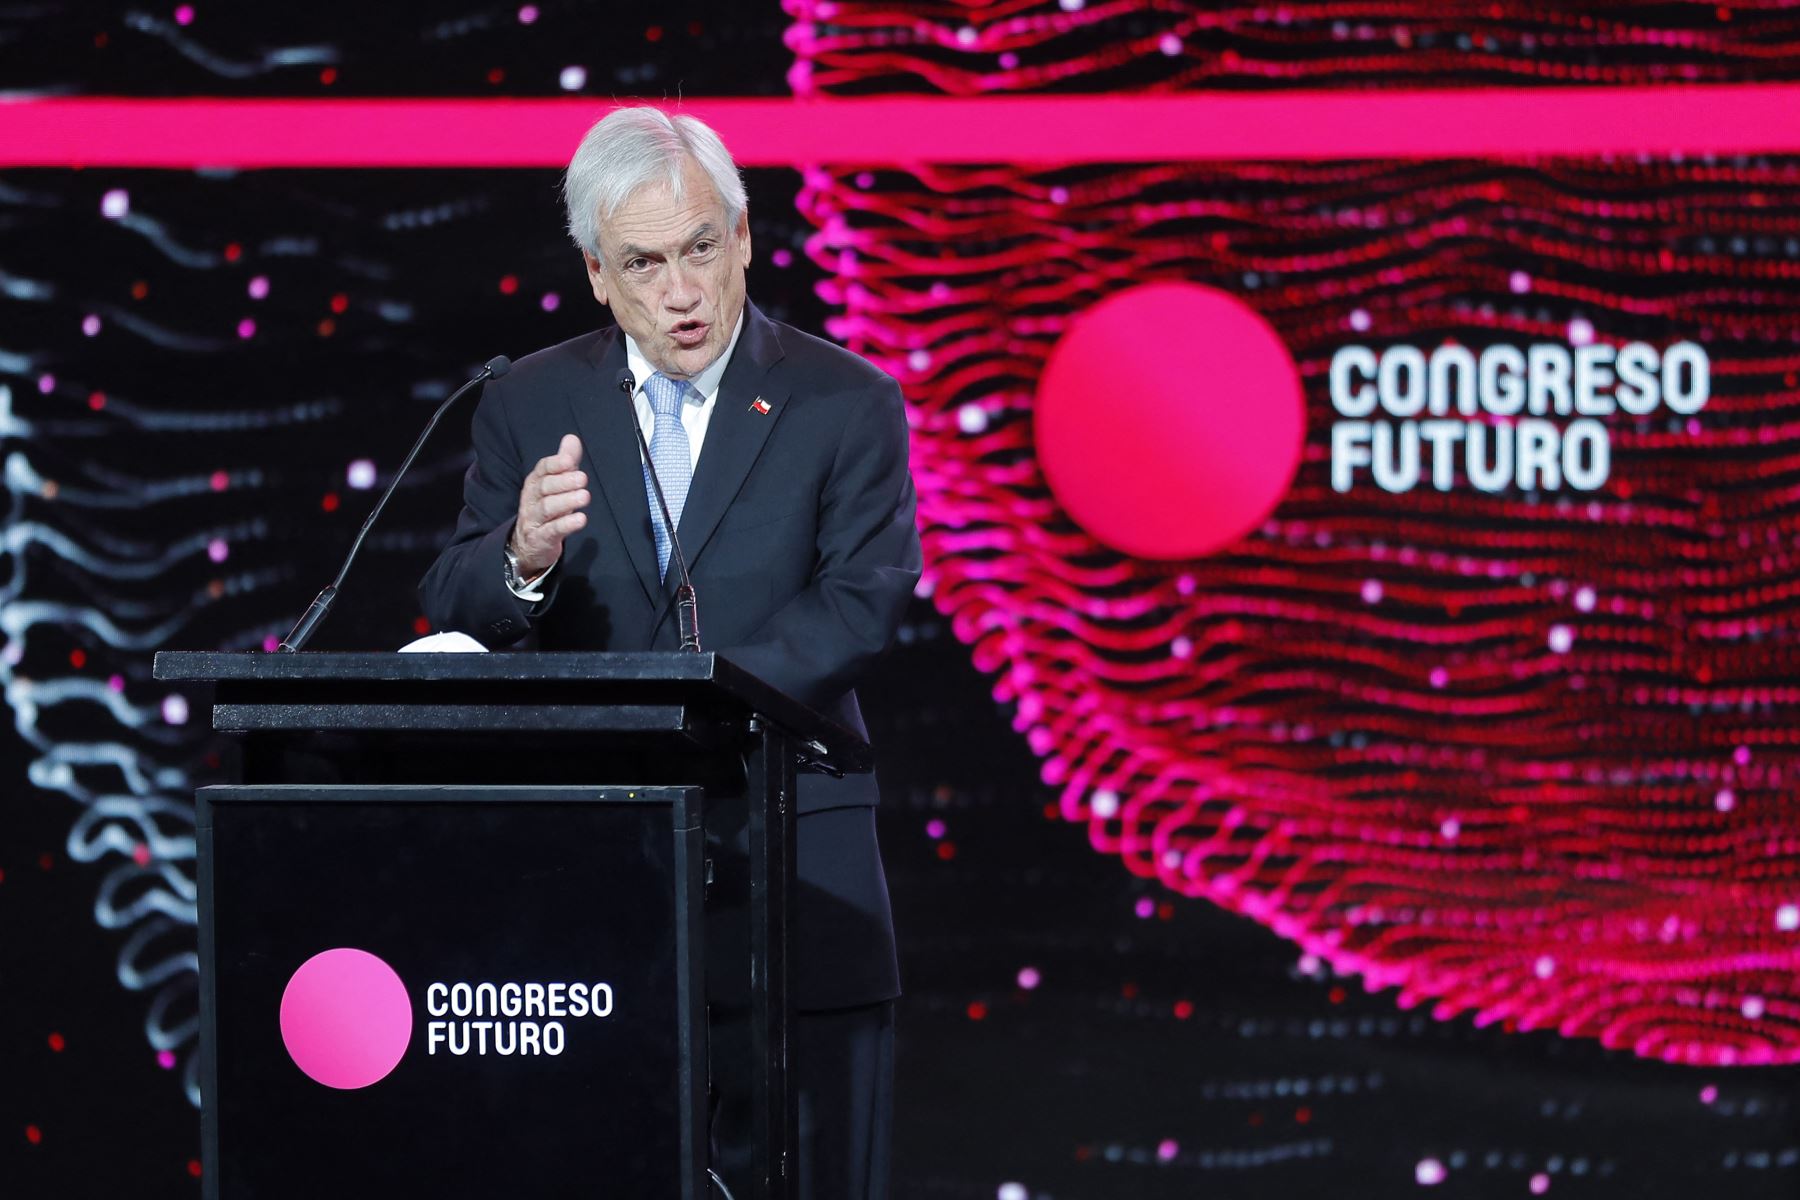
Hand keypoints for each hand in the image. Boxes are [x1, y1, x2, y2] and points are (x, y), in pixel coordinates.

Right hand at [510, 434, 587, 575]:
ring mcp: (534, 520)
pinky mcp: (540, 539)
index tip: (570, 460)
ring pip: (547, 508)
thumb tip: (572, 438)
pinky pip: (552, 531)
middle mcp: (531, 500)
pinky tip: (581, 520)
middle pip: (544, 487)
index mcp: (535, 483)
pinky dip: (566, 525)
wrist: (527, 545)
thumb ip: (564, 463)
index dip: (555, 464)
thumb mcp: (555, 484)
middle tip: (583, 479)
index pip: (542, 470)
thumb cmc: (546, 508)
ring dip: (566, 501)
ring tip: (585, 496)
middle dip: (563, 482)